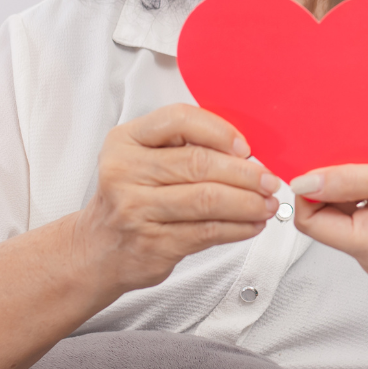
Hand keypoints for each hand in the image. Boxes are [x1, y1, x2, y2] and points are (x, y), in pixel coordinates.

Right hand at [72, 103, 280, 293]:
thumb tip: (248, 152)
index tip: (246, 146)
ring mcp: (136, 210)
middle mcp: (125, 172)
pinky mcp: (152, 244)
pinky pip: (207, 232)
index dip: (219, 131)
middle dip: (245, 173)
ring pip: (207, 200)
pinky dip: (238, 228)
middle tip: (270, 180)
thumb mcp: (145, 157)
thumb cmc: (133, 196)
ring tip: (268, 204)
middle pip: (199, 163)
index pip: (179, 120)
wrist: (97, 249)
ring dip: (248, 202)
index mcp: (126, 140)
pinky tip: (253, 224)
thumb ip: (186, 145)